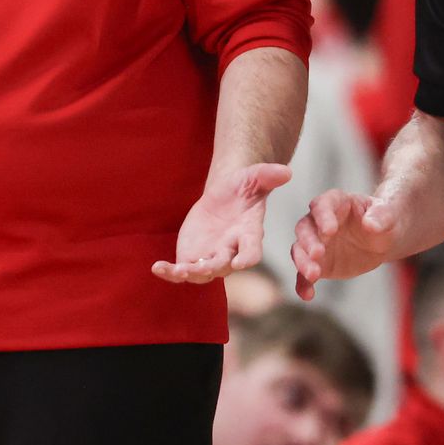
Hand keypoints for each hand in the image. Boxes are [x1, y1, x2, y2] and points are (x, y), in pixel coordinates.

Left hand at [152, 163, 290, 283]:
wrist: (223, 197)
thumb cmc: (242, 188)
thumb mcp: (254, 177)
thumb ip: (268, 175)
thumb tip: (287, 170)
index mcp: (248, 234)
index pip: (252, 251)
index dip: (248, 258)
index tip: (242, 263)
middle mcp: (231, 251)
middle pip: (224, 265)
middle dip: (212, 267)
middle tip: (201, 268)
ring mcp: (211, 258)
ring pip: (201, 274)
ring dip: (189, 274)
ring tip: (175, 270)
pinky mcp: (192, 259)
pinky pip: (181, 271)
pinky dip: (170, 272)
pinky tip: (156, 267)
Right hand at [290, 189, 397, 299]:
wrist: (383, 238)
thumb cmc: (384, 219)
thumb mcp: (389, 214)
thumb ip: (381, 216)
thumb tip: (370, 224)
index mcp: (336, 202)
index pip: (323, 205)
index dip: (323, 216)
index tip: (329, 231)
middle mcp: (319, 221)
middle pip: (305, 228)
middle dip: (308, 241)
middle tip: (317, 254)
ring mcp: (316, 243)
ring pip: (300, 250)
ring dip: (302, 262)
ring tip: (313, 275)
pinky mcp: (318, 263)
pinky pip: (305, 274)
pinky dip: (303, 284)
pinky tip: (307, 295)